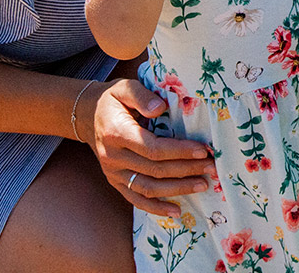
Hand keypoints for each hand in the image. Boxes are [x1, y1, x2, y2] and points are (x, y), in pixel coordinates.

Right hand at [84, 78, 214, 216]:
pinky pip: (136, 199)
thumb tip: (160, 107)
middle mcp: (113, 157)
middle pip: (155, 170)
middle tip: (211, 167)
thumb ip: (141, 95)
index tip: (202, 150)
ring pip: (148, 188)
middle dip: (186, 170)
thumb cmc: (112, 100)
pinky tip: (177, 211)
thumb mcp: (123, 88)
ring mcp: (113, 173)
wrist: (87, 115)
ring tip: (203, 184)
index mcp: (117, 133)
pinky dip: (156, 208)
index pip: (153, 148)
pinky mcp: (115, 182)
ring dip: (178, 189)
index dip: (179, 151)